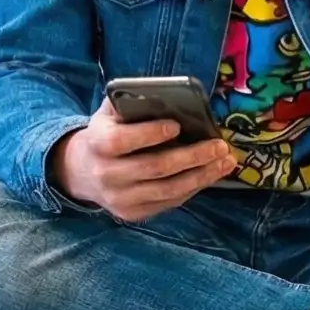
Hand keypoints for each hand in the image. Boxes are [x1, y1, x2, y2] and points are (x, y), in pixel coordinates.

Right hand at [48, 99, 233, 222]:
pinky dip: (194, 188)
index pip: (121, 141)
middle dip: (192, 156)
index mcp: (97, 144)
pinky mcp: (133, 213)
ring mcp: (119, 199)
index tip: (177, 125)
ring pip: (167, 190)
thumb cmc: (106, 133)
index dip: (149, 134)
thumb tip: (168, 96)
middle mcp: (106, 175)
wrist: (83, 172)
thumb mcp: (110, 113)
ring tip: (226, 161)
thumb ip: (131, 103)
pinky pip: (169, 201)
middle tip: (219, 145)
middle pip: (154, 168)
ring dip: (202, 176)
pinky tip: (211, 174)